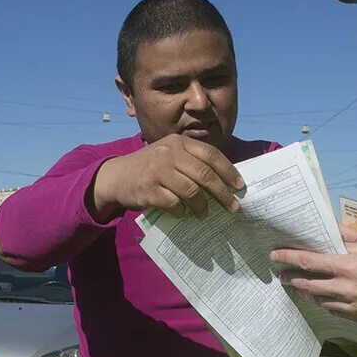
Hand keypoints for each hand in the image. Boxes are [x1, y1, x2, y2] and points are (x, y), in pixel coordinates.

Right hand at [91, 134, 243, 219]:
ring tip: (204, 214)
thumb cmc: (151, 167)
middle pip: (205, 175)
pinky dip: (182, 211)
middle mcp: (169, 154)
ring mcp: (158, 171)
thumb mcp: (170, 154)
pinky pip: (175, 204)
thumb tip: (225, 180)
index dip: (228, 171)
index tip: (239, 186)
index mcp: (179, 142)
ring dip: (202, 206)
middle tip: (232, 207)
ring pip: (192, 191)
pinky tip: (184, 213)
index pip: (211, 154)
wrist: (117, 176)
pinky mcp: (149, 190)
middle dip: (222, 193)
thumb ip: (193, 161)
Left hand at [272, 226, 356, 323]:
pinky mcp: (354, 316)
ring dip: (306, 292)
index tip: (276, 255)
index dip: (289, 257)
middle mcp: (342, 286)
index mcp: (345, 266)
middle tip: (283, 275)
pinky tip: (321, 300)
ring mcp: (347, 304)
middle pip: (308, 282)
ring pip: (318, 298)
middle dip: (292, 278)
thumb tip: (335, 238)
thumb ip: (351, 245)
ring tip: (299, 287)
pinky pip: (333, 310)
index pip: (309, 260)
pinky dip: (324, 303)